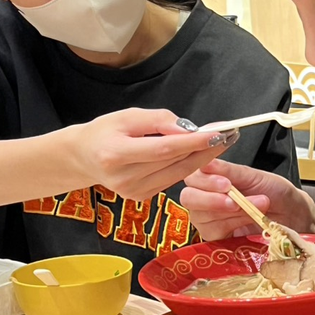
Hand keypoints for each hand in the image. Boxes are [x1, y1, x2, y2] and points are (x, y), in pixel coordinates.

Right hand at [73, 109, 237, 200]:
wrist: (84, 157)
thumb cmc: (104, 132)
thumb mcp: (127, 116)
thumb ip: (159, 121)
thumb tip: (189, 129)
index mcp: (117, 155)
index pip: (165, 149)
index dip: (194, 142)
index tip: (218, 132)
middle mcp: (126, 178)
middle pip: (176, 164)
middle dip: (206, 149)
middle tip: (230, 134)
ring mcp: (134, 192)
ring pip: (178, 174)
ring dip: (202, 158)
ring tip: (221, 141)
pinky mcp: (142, 197)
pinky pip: (172, 179)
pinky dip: (188, 166)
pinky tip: (200, 153)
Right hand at [181, 159, 312, 238]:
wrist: (298, 219)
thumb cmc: (279, 195)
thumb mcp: (257, 178)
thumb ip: (232, 172)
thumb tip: (208, 161)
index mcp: (215, 179)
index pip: (193, 176)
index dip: (204, 180)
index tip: (225, 183)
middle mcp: (208, 198)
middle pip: (188, 198)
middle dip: (211, 198)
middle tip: (235, 200)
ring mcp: (212, 220)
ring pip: (200, 217)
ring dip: (229, 212)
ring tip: (257, 205)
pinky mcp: (219, 240)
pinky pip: (212, 234)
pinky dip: (231, 225)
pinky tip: (248, 220)